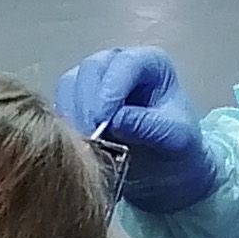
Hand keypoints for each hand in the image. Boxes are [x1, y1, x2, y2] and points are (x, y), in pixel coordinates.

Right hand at [52, 46, 219, 215]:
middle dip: (88, 102)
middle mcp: (118, 65)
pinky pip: (61, 104)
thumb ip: (150, 126)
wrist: (166, 174)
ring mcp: (95, 82)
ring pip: (70, 84)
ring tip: (84, 143)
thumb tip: (115, 119)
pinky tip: (76, 143)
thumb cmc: (177, 150)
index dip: (110, 89)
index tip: (104, 121)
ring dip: (73, 114)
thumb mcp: (175, 139)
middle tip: (90, 135)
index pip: (123, 63)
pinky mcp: (76, 102)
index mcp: (149, 63)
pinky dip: (65, 123)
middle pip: (91, 69)